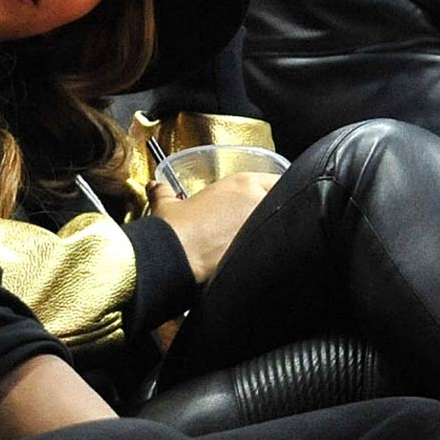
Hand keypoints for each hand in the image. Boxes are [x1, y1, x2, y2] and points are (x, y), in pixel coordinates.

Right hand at [148, 173, 278, 284]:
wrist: (175, 256)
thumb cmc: (173, 230)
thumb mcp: (165, 205)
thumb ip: (163, 193)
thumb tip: (156, 188)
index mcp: (241, 184)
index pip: (276, 180)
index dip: (275, 191)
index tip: (271, 199)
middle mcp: (256, 201)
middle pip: (284, 202)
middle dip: (277, 211)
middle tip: (264, 222)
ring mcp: (260, 226)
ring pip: (283, 226)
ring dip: (274, 232)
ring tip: (261, 242)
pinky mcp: (261, 251)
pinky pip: (274, 249)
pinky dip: (268, 252)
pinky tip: (255, 258)